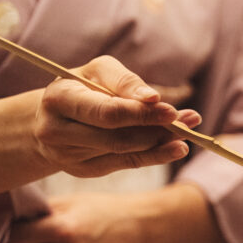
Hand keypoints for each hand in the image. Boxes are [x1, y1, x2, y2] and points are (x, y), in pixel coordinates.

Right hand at [34, 56, 201, 176]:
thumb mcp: (99, 71)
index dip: (142, 114)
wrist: (52, 116)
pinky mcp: (83, 170)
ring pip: (124, 152)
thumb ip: (125, 81)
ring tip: (189, 132)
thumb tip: (154, 99)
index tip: (172, 112)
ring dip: (162, 142)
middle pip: (118, 136)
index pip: (107, 113)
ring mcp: (67, 155)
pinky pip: (125, 164)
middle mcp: (56, 130)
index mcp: (59, 99)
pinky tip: (176, 148)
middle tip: (190, 120)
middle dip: (158, 129)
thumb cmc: (84, 86)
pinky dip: (154, 156)